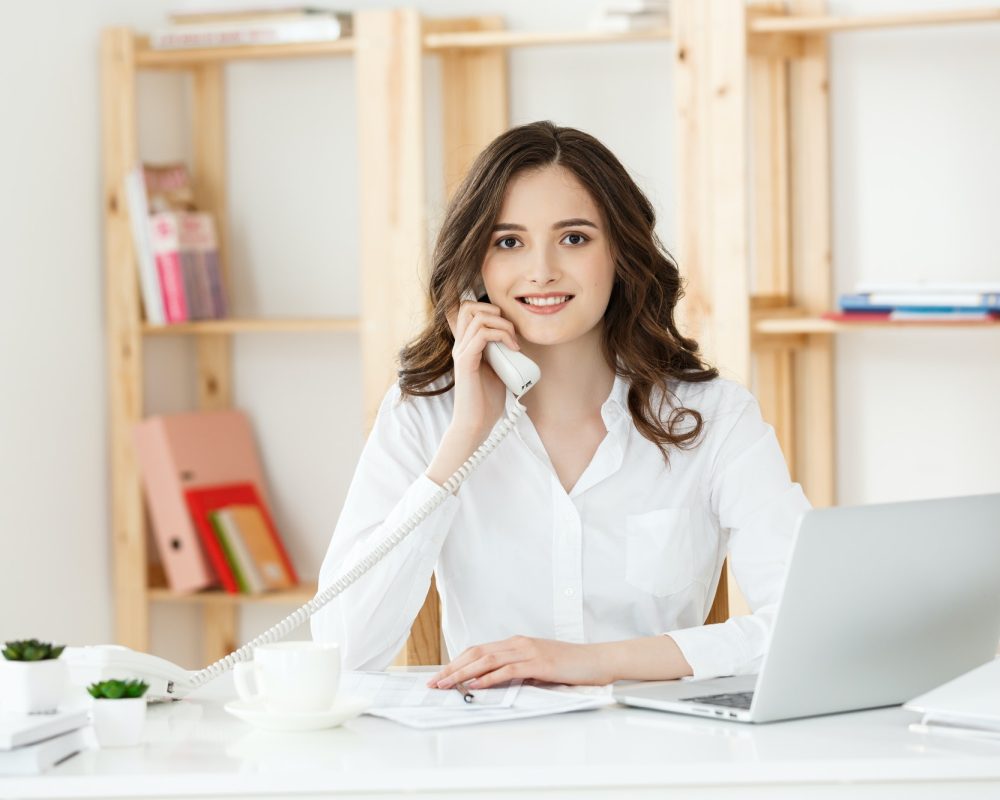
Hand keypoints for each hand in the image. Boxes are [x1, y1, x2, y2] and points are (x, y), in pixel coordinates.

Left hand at [426, 636, 614, 689]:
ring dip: (463, 673)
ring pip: (486, 660)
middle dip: (452, 668)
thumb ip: (517, 671)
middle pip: (476, 653)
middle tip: (434, 682)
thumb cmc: (569, 666)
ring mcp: (528, 651)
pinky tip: (476, 685)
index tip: (441, 675)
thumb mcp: (537, 667)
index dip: (457, 662)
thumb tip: (492, 684)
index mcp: (516, 643)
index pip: (478, 650)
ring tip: (447, 684)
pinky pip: (507, 670)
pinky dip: (488, 677)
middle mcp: (518, 644)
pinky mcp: (538, 662)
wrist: (596, 660)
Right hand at [445, 297, 520, 440]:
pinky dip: (502, 336)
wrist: (477, 423)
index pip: (467, 310)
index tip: (507, 327)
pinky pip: (482, 335)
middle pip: (467, 306)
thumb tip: (516, 341)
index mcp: (466, 345)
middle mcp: (460, 345)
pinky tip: (512, 349)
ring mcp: (461, 352)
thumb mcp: (498, 369)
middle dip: (494, 311)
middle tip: (510, 331)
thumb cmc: (487, 401)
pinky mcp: (465, 362)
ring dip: (503, 325)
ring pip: (477, 317)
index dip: (488, 308)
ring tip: (514, 342)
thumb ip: (501, 353)